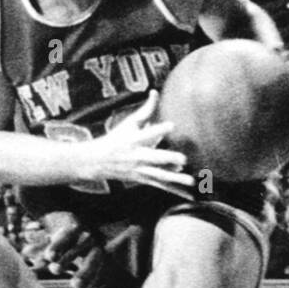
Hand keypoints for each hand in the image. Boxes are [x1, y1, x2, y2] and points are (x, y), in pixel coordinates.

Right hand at [78, 92, 194, 191]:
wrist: (98, 162)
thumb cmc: (117, 138)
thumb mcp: (128, 123)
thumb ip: (145, 110)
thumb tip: (155, 91)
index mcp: (134, 140)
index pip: (147, 134)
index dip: (159, 129)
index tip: (171, 125)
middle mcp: (137, 157)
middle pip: (154, 158)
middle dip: (168, 159)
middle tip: (183, 159)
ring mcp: (141, 170)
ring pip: (160, 176)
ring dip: (175, 179)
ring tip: (190, 181)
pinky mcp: (144, 179)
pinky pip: (162, 186)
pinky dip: (176, 192)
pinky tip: (190, 196)